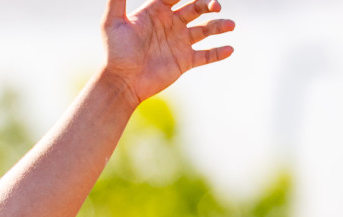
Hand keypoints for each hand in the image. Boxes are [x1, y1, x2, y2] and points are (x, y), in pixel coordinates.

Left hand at [101, 0, 235, 105]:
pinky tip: (229, 49)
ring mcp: (179, 42)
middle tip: (215, 6)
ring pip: (206, 29)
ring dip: (219, 25)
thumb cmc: (115, 53)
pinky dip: (219, 52)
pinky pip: (206, 55)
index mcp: (156, 12)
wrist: (121, 82)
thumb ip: (117, 1)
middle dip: (208, 4)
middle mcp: (170, 24)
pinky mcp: (184, 61)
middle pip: (197, 8)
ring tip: (230, 25)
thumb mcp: (112, 23)